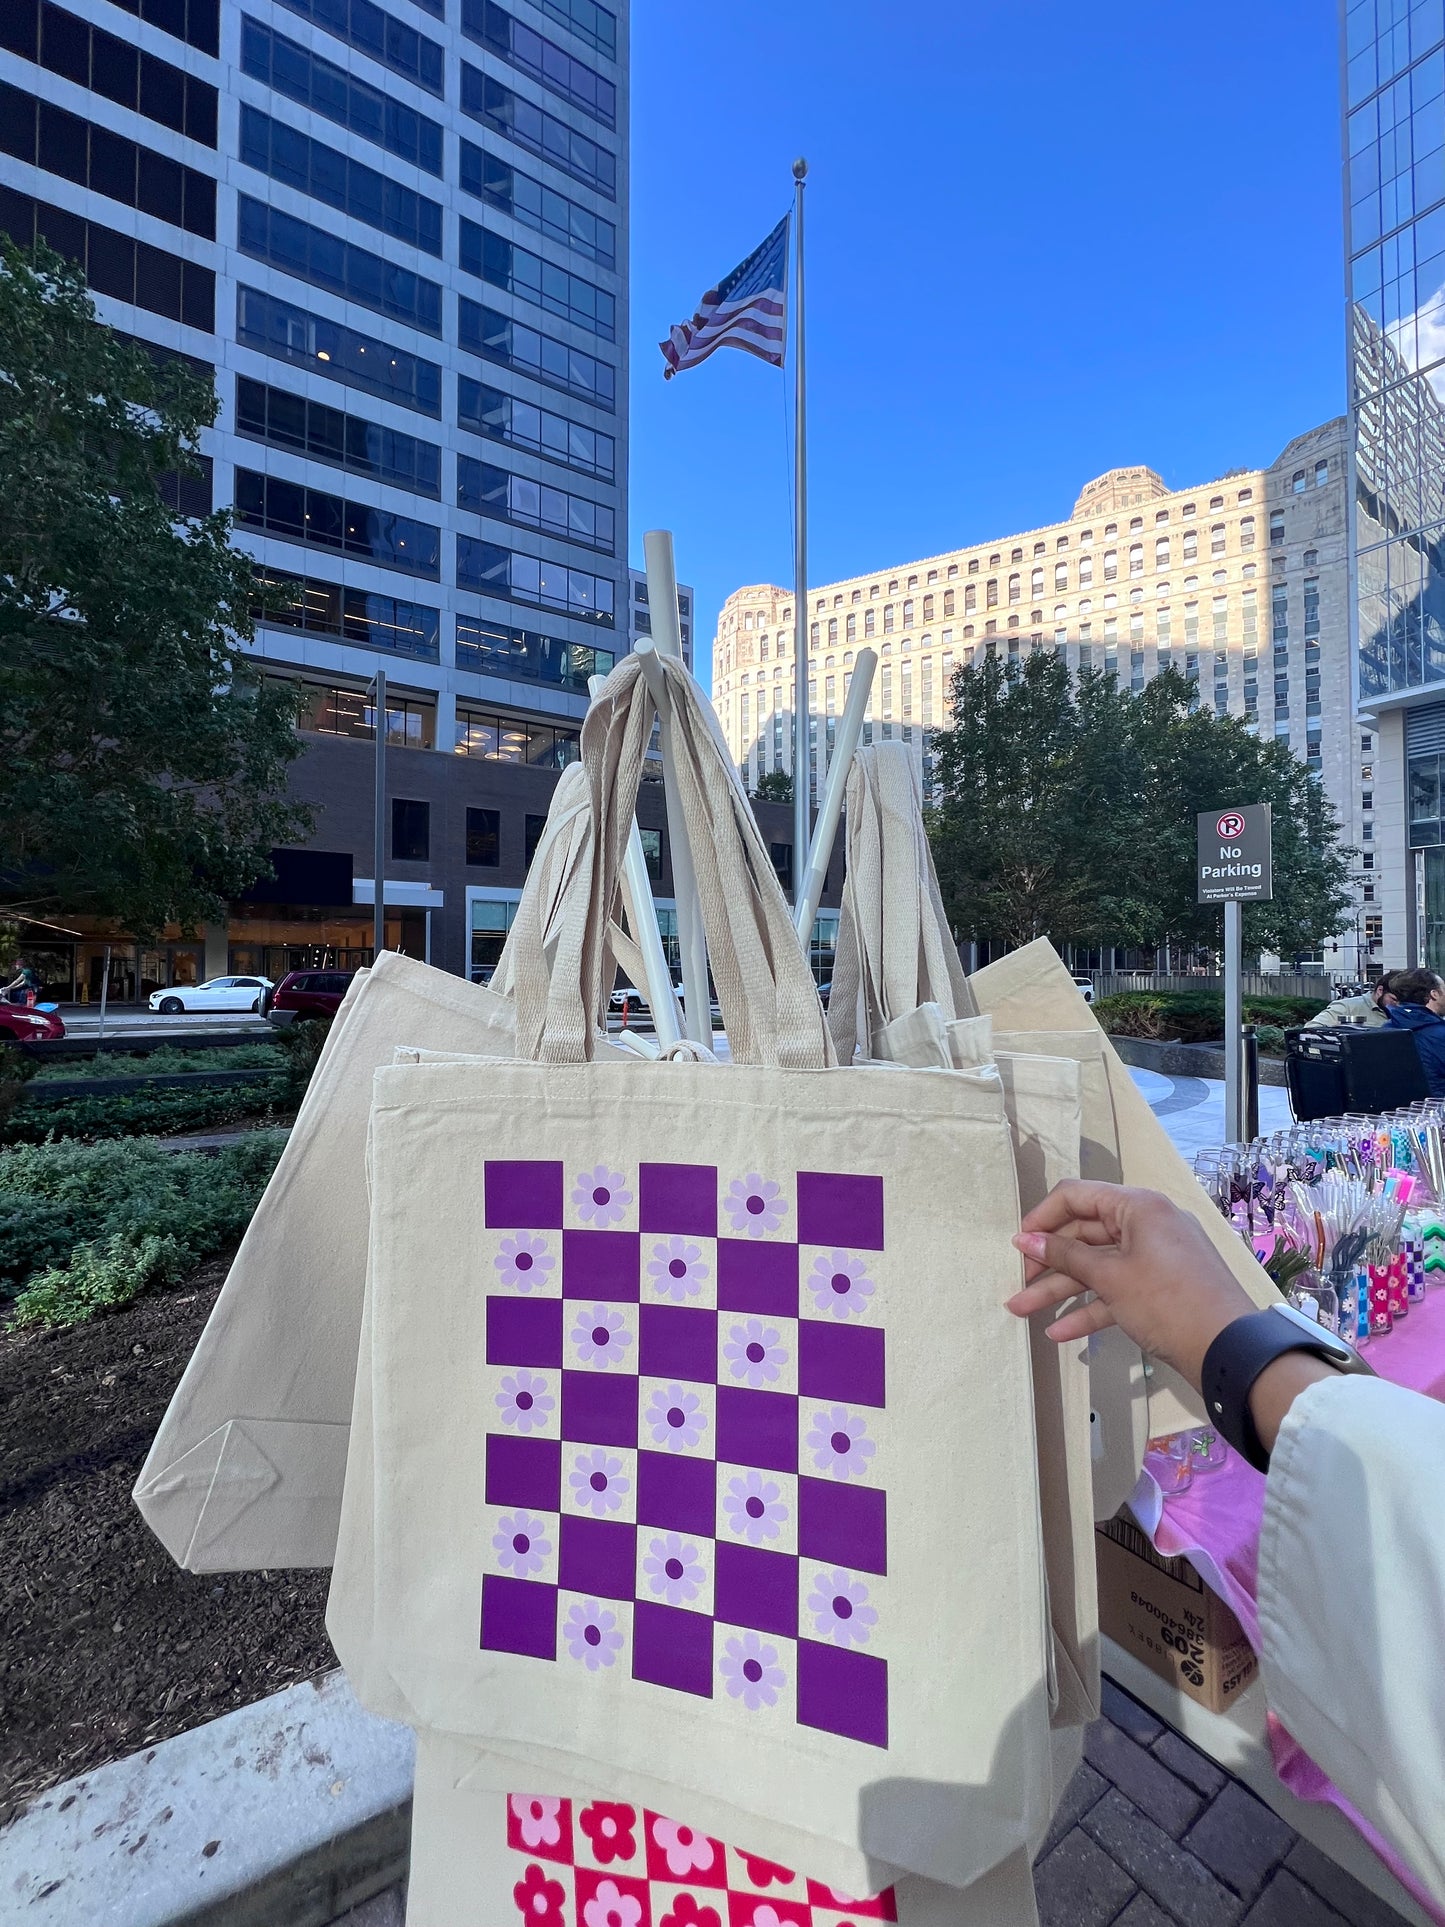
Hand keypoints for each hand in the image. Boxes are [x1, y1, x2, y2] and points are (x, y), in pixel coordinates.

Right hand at [1007, 1181, 1258, 1392]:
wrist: (1229, 1350)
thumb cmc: (1167, 1302)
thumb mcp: (1111, 1277)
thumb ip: (1065, 1257)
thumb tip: (1026, 1239)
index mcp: (1139, 1207)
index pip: (1077, 1196)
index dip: (1043, 1218)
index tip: (1017, 1245)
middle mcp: (1147, 1225)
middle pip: (1085, 1235)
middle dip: (1047, 1262)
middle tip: (1017, 1283)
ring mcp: (1155, 1258)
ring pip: (1097, 1267)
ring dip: (1060, 1289)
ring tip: (1020, 1310)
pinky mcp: (1160, 1289)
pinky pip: (1117, 1290)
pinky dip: (1090, 1308)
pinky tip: (1059, 1332)